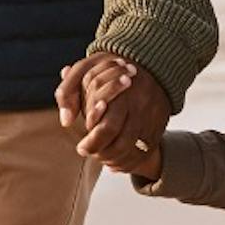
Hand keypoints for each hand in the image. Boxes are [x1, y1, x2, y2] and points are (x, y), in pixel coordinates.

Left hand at [59, 50, 171, 173]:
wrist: (150, 64)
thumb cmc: (110, 69)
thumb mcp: (84, 71)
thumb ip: (68, 92)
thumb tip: (65, 120)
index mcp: (121, 94)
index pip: (106, 130)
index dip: (91, 144)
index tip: (81, 147)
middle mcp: (139, 108)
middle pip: (121, 145)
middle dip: (102, 154)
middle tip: (91, 153)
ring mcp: (152, 118)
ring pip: (133, 152)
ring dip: (115, 160)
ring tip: (102, 157)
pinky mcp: (159, 126)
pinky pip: (145, 152)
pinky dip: (130, 161)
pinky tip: (117, 160)